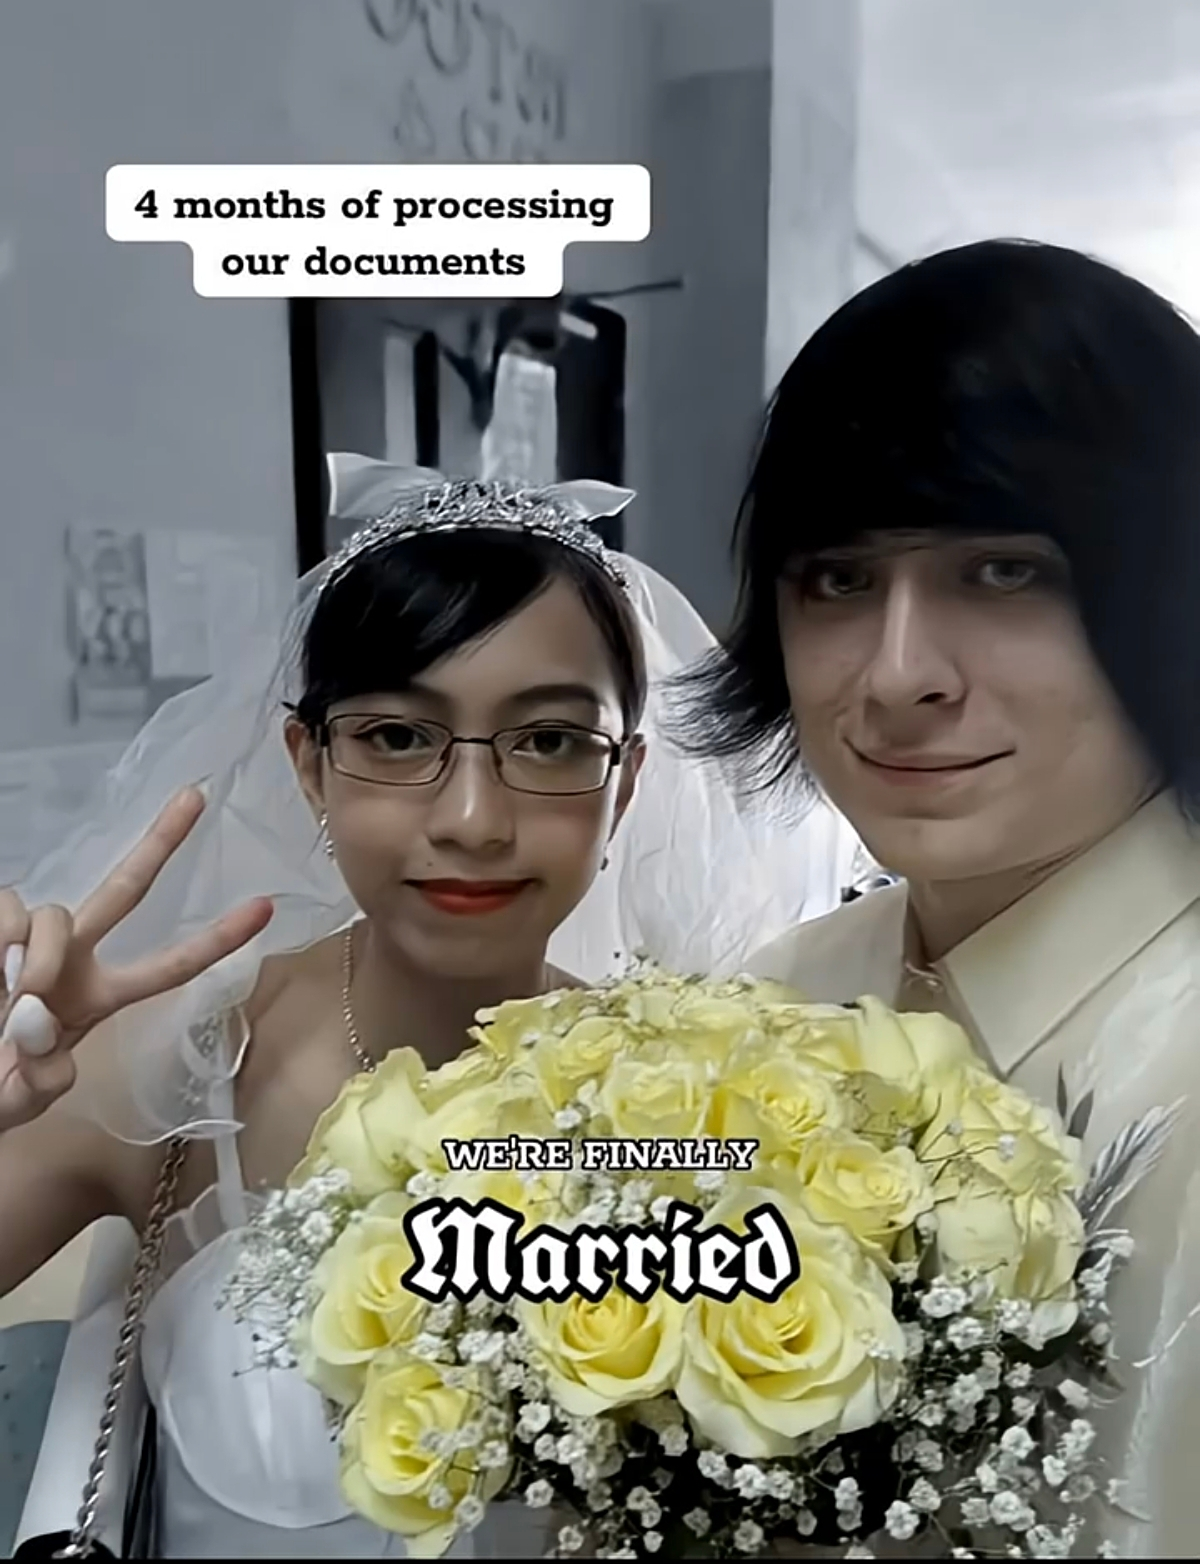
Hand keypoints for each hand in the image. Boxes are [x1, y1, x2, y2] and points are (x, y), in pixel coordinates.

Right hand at [0, 786, 272, 1130]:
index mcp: (98, 999)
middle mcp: (73, 961)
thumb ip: (37, 1084)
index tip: (266, 907)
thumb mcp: (19, 1102)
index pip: (168, 968)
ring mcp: (30, 943)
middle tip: (197, 796)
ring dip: (42, 952)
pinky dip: (2, 936)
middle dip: (162, 842)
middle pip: (126, 890)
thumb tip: (43, 1037)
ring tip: (19, 993)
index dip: (216, 940)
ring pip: (54, 911)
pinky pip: (6, 907)